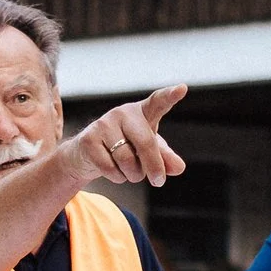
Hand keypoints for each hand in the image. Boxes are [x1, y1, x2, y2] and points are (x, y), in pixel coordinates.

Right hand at [70, 86, 187, 187]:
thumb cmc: (125, 148)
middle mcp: (123, 113)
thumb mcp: (149, 151)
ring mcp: (104, 124)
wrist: (88, 154)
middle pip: (145, 142)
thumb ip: (165, 158)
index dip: (170, 95)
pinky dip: (117, 177)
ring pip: (127, 160)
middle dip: (154, 166)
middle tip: (159, 181)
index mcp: (143, 112)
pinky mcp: (88, 140)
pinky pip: (110, 168)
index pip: (158, 101)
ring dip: (133, 175)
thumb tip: (179, 168)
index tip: (182, 89)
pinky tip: (114, 171)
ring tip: (130, 172)